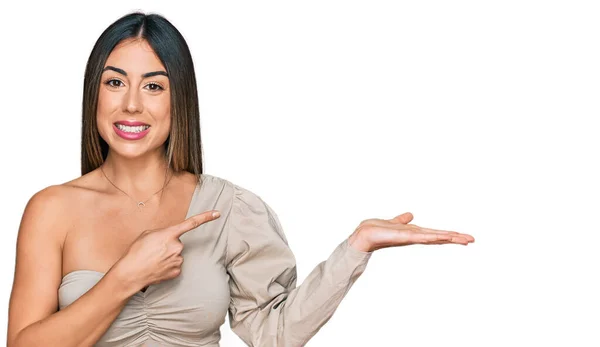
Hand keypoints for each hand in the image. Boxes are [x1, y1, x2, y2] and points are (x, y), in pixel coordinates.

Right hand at [112, 210, 220, 293]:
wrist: (131, 273)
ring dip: (168, 256)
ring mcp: (178, 260)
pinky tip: (157, 267)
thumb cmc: (136, 252)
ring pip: (176, 255)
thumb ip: (162, 233)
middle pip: (177, 243)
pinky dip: (167, 266)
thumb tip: (167, 238)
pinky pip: (175, 265)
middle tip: (154, 250)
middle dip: (168, 245)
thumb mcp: (147, 234)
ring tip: (154, 259)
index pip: (192, 223)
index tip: (217, 213)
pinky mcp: (177, 272)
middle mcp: (177, 246)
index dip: (206, 217)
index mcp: (170, 234)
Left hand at [348, 212, 474, 251]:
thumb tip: (410, 215)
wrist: (365, 234)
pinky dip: (434, 236)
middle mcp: (416, 236)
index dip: (450, 235)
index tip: (464, 237)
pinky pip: (423, 236)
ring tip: (465, 239)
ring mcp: (412, 237)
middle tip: (472, 240)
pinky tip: (444, 237)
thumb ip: (403, 219)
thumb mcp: (395, 222)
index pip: (436, 233)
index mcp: (415, 233)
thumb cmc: (377, 230)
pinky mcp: (405, 237)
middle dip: (456, 238)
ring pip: (435, 237)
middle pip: (440, 237)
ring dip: (450, 238)